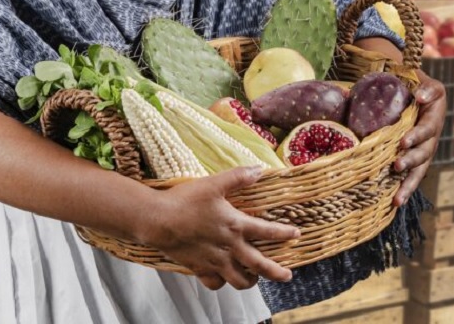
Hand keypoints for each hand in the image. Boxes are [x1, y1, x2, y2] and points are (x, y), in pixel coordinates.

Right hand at [140, 166, 299, 290]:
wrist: (157, 220)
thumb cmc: (185, 200)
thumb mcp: (214, 183)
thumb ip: (238, 177)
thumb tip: (259, 169)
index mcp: (236, 225)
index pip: (267, 232)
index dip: (284, 234)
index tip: (296, 235)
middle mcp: (229, 247)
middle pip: (259, 266)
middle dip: (276, 272)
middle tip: (287, 276)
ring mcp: (214, 261)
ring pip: (239, 280)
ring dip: (250, 281)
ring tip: (255, 279)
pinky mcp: (199, 268)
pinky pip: (214, 283)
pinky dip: (221, 283)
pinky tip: (223, 277)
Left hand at [393, 70, 444, 205]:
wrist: (414, 91)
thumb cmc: (414, 84)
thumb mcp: (421, 79)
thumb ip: (424, 87)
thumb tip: (419, 97)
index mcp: (434, 115)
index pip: (428, 127)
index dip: (417, 135)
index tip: (403, 141)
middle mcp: (432, 135)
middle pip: (425, 152)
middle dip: (411, 160)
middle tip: (396, 165)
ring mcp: (425, 149)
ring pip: (420, 169)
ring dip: (409, 183)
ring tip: (397, 197)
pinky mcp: (417, 159)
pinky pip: (413, 176)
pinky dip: (405, 189)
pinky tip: (395, 203)